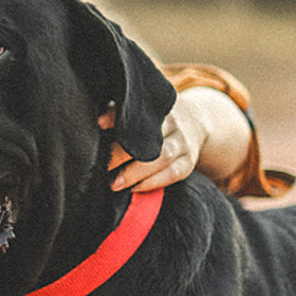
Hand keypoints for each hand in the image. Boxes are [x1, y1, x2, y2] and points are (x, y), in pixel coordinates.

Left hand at [105, 86, 249, 191]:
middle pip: (149, 138)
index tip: (100, 124)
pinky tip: (134, 188)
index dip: (117, 116)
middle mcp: (172, 123)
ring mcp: (182, 143)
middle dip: (123, 153)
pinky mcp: (187, 162)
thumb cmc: (156, 120)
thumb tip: (98, 122)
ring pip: (162, 158)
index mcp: (156, 108)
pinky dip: (153, 182)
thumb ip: (119, 113)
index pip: (136, 111)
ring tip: (115, 184)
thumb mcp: (141, 111)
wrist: (196, 122)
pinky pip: (172, 174)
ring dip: (136, 173)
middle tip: (103, 166)